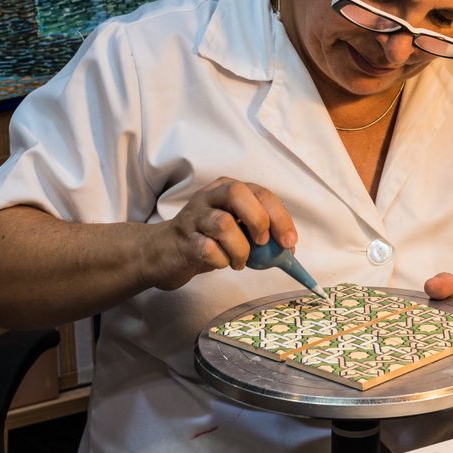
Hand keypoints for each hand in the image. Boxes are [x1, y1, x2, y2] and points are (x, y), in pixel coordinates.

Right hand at [150, 178, 297, 290]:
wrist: (162, 253)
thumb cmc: (206, 239)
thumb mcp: (236, 230)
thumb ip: (259, 233)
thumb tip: (288, 248)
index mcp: (227, 189)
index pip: (261, 193)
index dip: (280, 217)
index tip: (290, 242)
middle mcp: (209, 197)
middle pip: (238, 193)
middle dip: (258, 220)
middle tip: (263, 243)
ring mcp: (193, 217)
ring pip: (223, 224)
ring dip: (240, 250)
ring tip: (239, 261)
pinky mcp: (182, 240)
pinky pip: (208, 249)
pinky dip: (221, 261)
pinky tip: (221, 263)